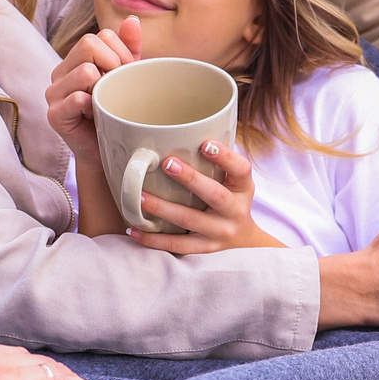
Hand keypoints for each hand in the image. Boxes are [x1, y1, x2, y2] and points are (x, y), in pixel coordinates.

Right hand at [44, 16, 143, 160]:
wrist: (109, 153)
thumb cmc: (117, 114)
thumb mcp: (127, 76)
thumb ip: (128, 48)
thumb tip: (132, 21)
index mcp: (76, 60)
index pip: (100, 36)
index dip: (121, 53)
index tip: (126, 75)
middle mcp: (61, 72)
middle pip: (90, 44)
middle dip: (114, 64)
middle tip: (117, 88)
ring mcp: (54, 93)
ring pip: (85, 70)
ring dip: (104, 88)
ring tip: (105, 103)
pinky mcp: (54, 115)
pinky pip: (77, 98)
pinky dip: (93, 106)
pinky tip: (96, 117)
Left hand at [130, 139, 284, 253]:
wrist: (244, 245)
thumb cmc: (231, 201)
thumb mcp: (235, 182)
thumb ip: (216, 162)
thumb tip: (178, 130)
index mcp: (243, 189)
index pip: (241, 169)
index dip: (225, 157)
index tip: (205, 144)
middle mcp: (235, 211)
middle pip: (214, 194)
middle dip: (190, 179)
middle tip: (167, 163)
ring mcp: (219, 233)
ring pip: (190, 220)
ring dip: (163, 208)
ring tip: (140, 197)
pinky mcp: (204, 249)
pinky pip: (177, 245)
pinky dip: (153, 238)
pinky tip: (133, 228)